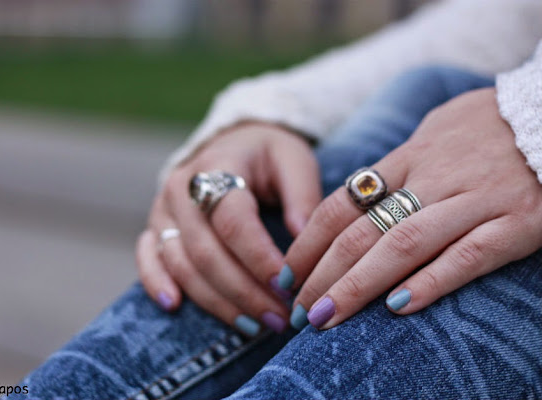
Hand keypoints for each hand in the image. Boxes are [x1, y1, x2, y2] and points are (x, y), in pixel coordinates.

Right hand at [137, 122, 320, 334]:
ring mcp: (163, 209)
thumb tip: (306, 242)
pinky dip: (156, 283)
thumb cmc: (269, 155)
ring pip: (180, 263)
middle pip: (206, 251)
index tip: (287, 286)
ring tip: (254, 325)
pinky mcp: (156, 226)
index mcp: (219, 167)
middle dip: (244, 292)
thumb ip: (303, 197)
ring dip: (216, 301)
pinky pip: (148, 258)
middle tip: (279, 318)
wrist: (233, 144)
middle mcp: (182, 188)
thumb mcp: (295, 161)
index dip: (258, 257)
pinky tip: (174, 306)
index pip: (233, 220)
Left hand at [283, 88, 541, 328]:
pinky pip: (469, 256)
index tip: (287, 273)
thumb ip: (399, 160)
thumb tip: (361, 188)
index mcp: (409, 155)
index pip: (342, 204)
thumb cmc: (490, 124)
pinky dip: (432, 282)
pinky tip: (399, 309)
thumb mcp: (435, 128)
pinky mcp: (517, 222)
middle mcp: (434, 178)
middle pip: (362, 231)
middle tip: (297, 309)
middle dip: (322, 273)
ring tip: (327, 316)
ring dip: (359, 285)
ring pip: (403, 246)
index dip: (308, 242)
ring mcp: (475, 200)